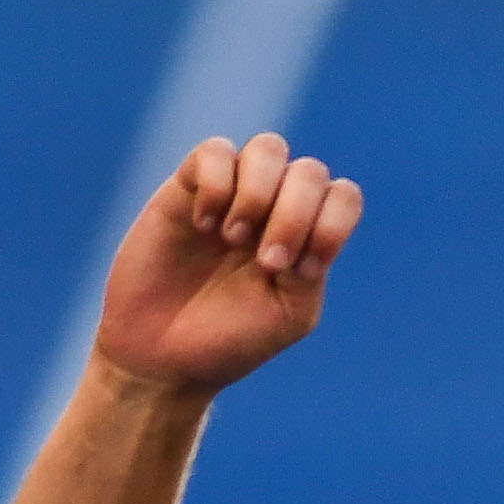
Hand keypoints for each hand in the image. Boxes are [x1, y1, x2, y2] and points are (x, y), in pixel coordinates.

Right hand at [92, 133, 363, 396]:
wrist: (160, 356)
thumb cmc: (229, 341)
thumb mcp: (288, 313)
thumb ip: (310, 264)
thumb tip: (303, 217)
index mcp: (307, 239)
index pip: (343, 197)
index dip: (332, 225)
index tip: (303, 271)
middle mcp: (275, 209)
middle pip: (311, 171)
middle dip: (295, 216)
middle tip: (267, 263)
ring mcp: (233, 194)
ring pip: (269, 148)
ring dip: (259, 193)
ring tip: (231, 238)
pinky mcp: (187, 187)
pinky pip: (215, 151)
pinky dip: (216, 185)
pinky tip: (202, 225)